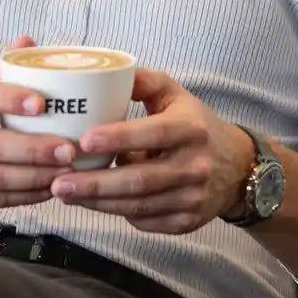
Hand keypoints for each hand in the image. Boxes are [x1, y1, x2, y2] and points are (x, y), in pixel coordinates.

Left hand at [50, 68, 253, 233]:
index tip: (83, 141)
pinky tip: (93, 203)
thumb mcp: (175, 94)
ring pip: (138, 205)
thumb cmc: (194, 123)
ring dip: (98, 202)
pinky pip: (145, 220)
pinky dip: (117, 212)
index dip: (117, 138)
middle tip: (59, 181)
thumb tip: (105, 74)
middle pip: (139, 180)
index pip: (153, 133)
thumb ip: (143, 81)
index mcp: (190, 128)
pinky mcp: (186, 222)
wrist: (237, 167)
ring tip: (65, 192)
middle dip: (95, 184)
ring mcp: (192, 198)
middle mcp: (194, 165)